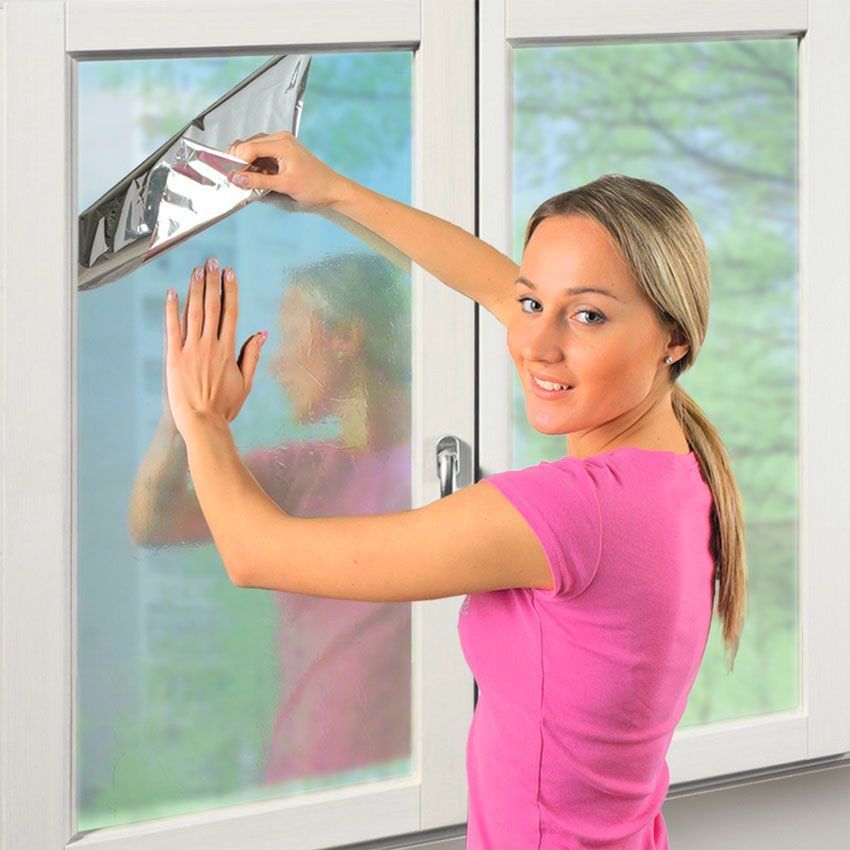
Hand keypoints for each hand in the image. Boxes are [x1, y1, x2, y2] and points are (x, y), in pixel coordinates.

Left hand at [164, 257, 264, 438]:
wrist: (201, 422)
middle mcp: (210, 345)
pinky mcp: (174, 357)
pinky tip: (172, 293)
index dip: (230, 291)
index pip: (230, 313)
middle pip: (212, 306)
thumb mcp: (245, 382)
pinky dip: (171, 310)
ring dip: (195, 289)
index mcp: (228, 350)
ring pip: (194, 313)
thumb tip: (261, 333)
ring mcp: (191, 350)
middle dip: (213, 282)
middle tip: (212, 262)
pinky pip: (172, 328)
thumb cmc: (224, 406)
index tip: (230, 273)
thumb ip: (251, 355)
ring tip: (197, 270)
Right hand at [225, 130, 348, 207]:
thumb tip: (237, 178)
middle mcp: (280, 139)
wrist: (332, 190)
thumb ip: (259, 181)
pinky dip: (255, 164)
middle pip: (248, 145)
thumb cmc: (315, 186)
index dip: (237, 161)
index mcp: (282, 143)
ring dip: (246, 163)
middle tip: (234, 178)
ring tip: (244, 178)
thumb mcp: (284, 185)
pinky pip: (261, 153)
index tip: (230, 176)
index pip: (249, 147)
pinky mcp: (282, 152)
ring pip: (253, 148)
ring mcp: (281, 144)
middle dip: (239, 161)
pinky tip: (255, 176)